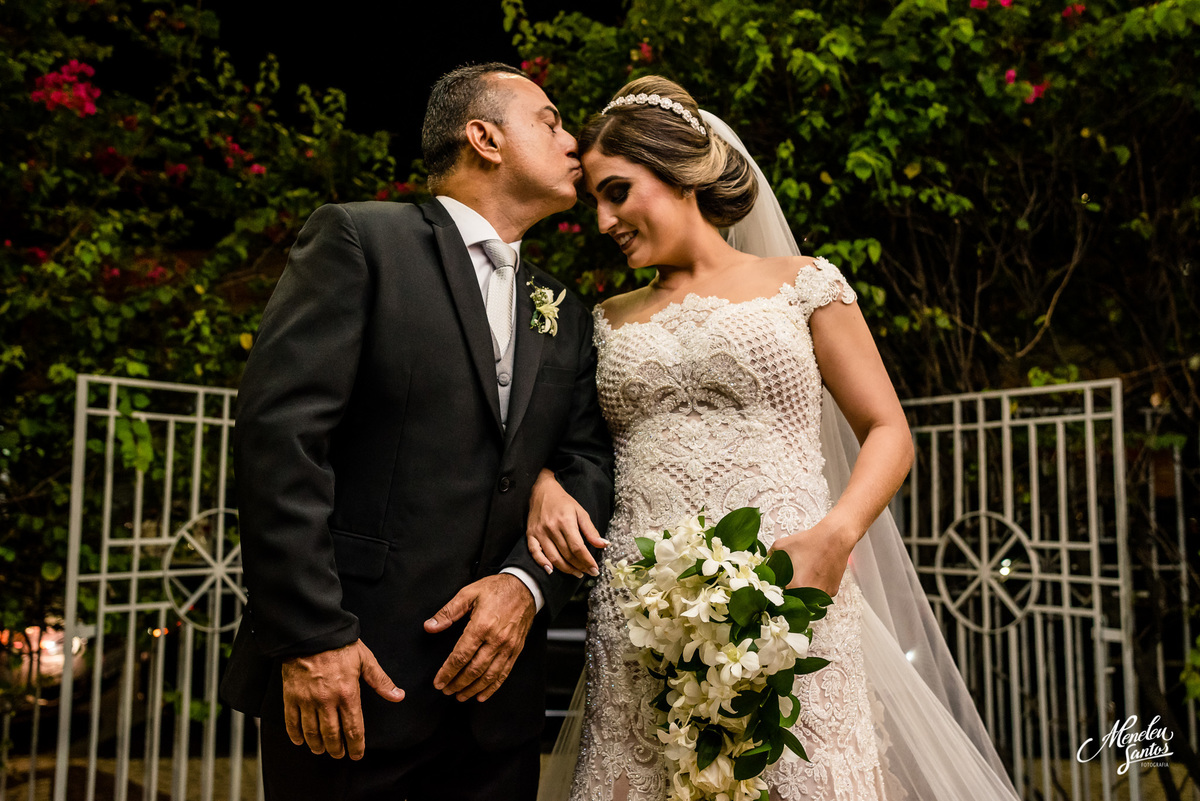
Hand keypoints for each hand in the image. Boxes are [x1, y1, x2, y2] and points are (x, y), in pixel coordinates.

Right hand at [281, 639, 403, 759]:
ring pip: (312, 733)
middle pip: (332, 736)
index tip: (357, 755)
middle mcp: (327, 701)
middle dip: (337, 749)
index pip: (354, 729)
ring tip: (321, 750)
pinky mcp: (291, 696)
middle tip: (339, 754)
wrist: (312, 632)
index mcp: (348, 693)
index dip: (356, 746)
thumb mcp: (365, 660)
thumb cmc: (341, 645)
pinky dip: (295, 735)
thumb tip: (398, 696)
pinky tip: (300, 740)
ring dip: (317, 746)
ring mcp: (307, 700)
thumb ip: (381, 681)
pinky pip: (291, 722)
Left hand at [424, 574, 536, 701]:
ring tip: (460, 696)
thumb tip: (430, 626)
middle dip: (458, 684)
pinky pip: (504, 673)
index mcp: (481, 626)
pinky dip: (492, 687)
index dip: (448, 672)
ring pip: (489, 676)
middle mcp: (496, 640)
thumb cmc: (496, 589)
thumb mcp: (468, 593)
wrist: (525, 587)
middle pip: (474, 670)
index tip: (438, 682)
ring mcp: (508, 647)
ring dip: (473, 689)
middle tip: (446, 691)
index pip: (461, 656)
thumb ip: (448, 612)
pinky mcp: (516, 650)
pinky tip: (482, 695)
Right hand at [526, 468, 607, 577]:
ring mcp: (539, 532)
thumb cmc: (563, 502)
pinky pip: (534, 553)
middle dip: (580, 566)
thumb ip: (591, 530)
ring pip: (553, 557)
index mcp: (566, 521)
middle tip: (588, 572)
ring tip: (576, 573)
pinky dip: (542, 563)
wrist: (542, 490)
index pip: (578, 547)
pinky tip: (551, 571)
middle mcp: (552, 528)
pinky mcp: (530, 534)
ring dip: (566, 569)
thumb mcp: (580, 512)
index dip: (587, 561)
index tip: (595, 569)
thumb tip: (604, 545)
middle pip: (567, 554)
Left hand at [768, 515, 858, 596]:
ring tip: (803, 578)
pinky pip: (820, 596)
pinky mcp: (832, 592)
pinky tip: (815, 576)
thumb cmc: (809, 541)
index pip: (781, 598)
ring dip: (804, 594)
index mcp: (795, 585)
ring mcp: (823, 594)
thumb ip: (769, 557)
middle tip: (789, 584)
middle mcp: (810, 593)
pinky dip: (816, 589)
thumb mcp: (781, 545)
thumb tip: (764, 564)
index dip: (778, 593)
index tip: (778, 587)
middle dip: (790, 595)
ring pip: (809, 601)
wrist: (835, 538)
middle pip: (795, 601)